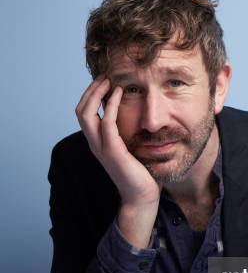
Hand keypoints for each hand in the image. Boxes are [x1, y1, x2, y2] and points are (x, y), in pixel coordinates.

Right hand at [75, 75, 161, 205]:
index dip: (91, 96)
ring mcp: (101, 147)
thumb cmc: (141, 174)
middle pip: (81, 110)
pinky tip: (120, 93)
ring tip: (109, 80)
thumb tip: (139, 117)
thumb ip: (127, 133)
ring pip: (86, 113)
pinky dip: (111, 104)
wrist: (142, 197)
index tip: (105, 81)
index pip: (85, 114)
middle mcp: (95, 144)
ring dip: (96, 93)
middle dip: (91, 90)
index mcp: (98, 143)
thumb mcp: (131, 149)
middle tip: (104, 76)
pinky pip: (106, 121)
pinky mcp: (113, 151)